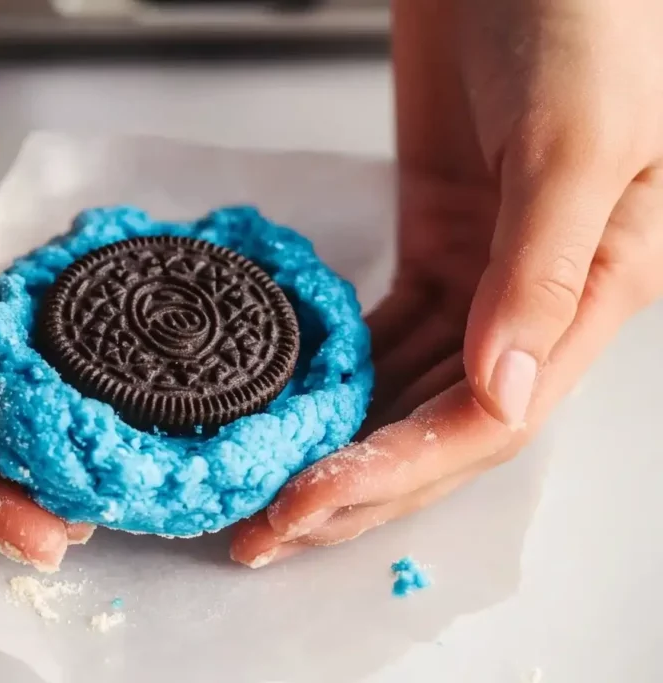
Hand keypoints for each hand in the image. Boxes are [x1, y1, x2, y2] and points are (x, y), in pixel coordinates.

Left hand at [231, 0, 662, 566]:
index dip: (395, 472)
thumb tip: (501, 393)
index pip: (486, 420)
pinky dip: (338, 374)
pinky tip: (291, 405)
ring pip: (406, 388)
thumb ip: (544, 271)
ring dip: (338, 444)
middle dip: (352, 487)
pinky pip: (384, 330)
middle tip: (265, 532)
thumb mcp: (578, 140)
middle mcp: (536, 300)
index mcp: (595, 292)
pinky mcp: (439, 237)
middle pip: (436, 425)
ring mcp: (482, 271)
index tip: (308, 502)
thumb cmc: (587, 11)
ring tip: (264, 488)